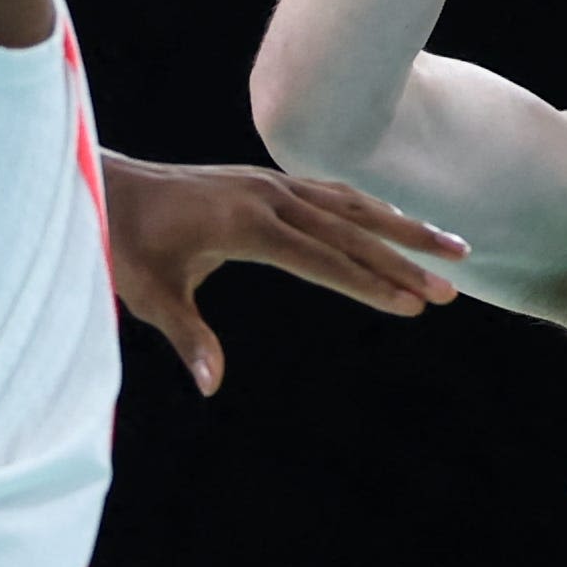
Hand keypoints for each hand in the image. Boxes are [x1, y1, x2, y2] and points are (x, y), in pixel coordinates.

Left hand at [99, 158, 461, 394]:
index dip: (368, 285)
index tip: (410, 307)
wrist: (109, 184)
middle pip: (351, 232)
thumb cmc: (126, 245)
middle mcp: (267, 195)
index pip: (321, 259)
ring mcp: (273, 183)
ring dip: (407, 229)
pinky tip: (404, 224)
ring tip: (457, 249)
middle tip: (451, 290)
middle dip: (405, 262)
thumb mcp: (149, 294)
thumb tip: (211, 386)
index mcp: (244, 223)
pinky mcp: (271, 181)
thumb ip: (187, 337)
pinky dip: (376, 211)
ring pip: (354, 206)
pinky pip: (336, 195)